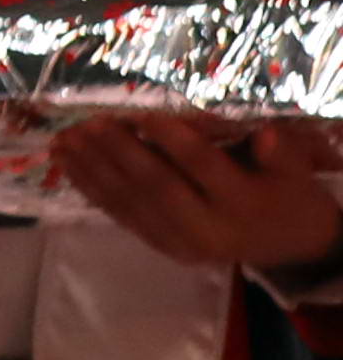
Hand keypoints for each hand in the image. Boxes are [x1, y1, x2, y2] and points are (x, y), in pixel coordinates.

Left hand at [42, 112, 342, 278]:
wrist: (287, 246)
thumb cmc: (287, 195)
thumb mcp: (295, 173)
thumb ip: (280, 154)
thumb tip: (264, 135)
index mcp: (242, 204)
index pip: (203, 169)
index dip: (172, 141)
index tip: (142, 113)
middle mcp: (207, 228)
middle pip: (157, 186)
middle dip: (118, 154)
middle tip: (86, 124)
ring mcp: (179, 242)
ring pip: (131, 202)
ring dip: (92, 170)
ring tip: (63, 140)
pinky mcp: (161, 246)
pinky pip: (121, 216)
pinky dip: (92, 189)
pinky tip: (69, 166)